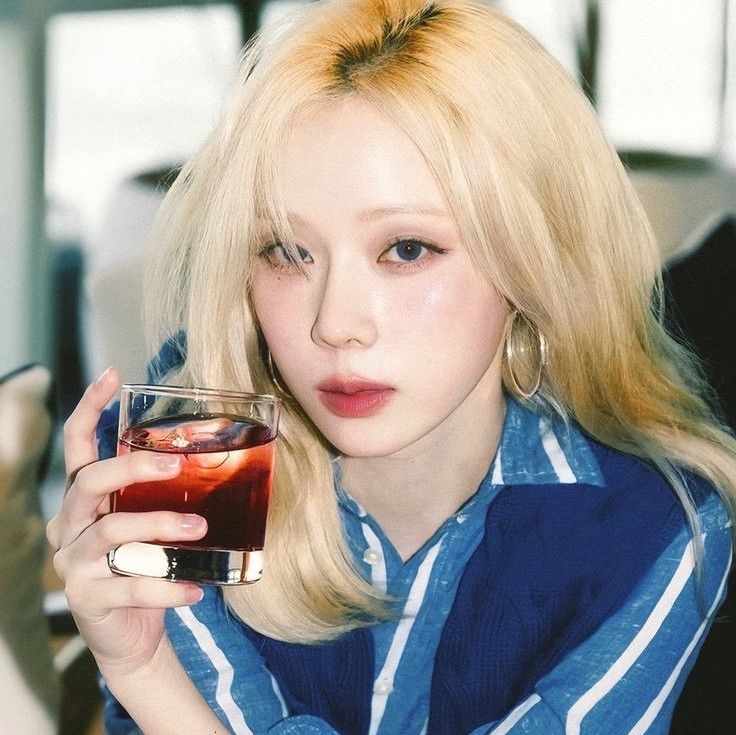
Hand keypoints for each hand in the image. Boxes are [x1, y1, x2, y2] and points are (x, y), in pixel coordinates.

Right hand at [46, 367, 206, 679]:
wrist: (133, 633)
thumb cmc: (146, 565)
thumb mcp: (149, 523)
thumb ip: (163, 495)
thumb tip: (218, 457)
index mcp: (84, 501)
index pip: (76, 446)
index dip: (89, 408)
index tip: (112, 375)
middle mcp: (69, 526)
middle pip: (89, 482)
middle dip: (132, 467)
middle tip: (175, 467)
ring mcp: (74, 564)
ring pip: (112, 532)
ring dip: (160, 527)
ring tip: (200, 530)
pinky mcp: (88, 600)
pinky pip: (131, 587)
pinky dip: (168, 588)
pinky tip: (197, 588)